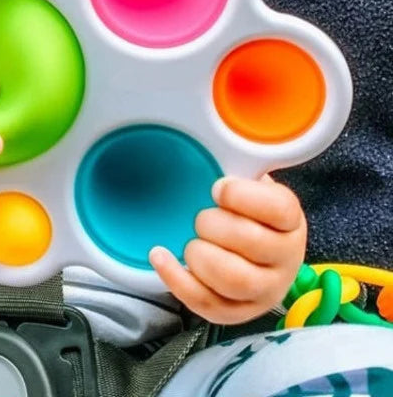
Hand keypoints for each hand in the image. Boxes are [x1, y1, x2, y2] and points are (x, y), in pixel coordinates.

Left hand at [149, 174, 305, 324]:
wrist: (255, 253)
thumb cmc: (245, 212)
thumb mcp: (248, 184)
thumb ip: (238, 167)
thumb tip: (213, 139)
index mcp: (290, 221)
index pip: (278, 208)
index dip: (240, 195)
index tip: (216, 188)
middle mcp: (287, 259)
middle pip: (250, 241)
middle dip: (212, 223)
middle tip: (202, 217)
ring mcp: (266, 290)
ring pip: (233, 279)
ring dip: (200, 255)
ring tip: (191, 243)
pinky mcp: (241, 313)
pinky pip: (208, 304)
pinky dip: (177, 279)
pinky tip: (160, 256)